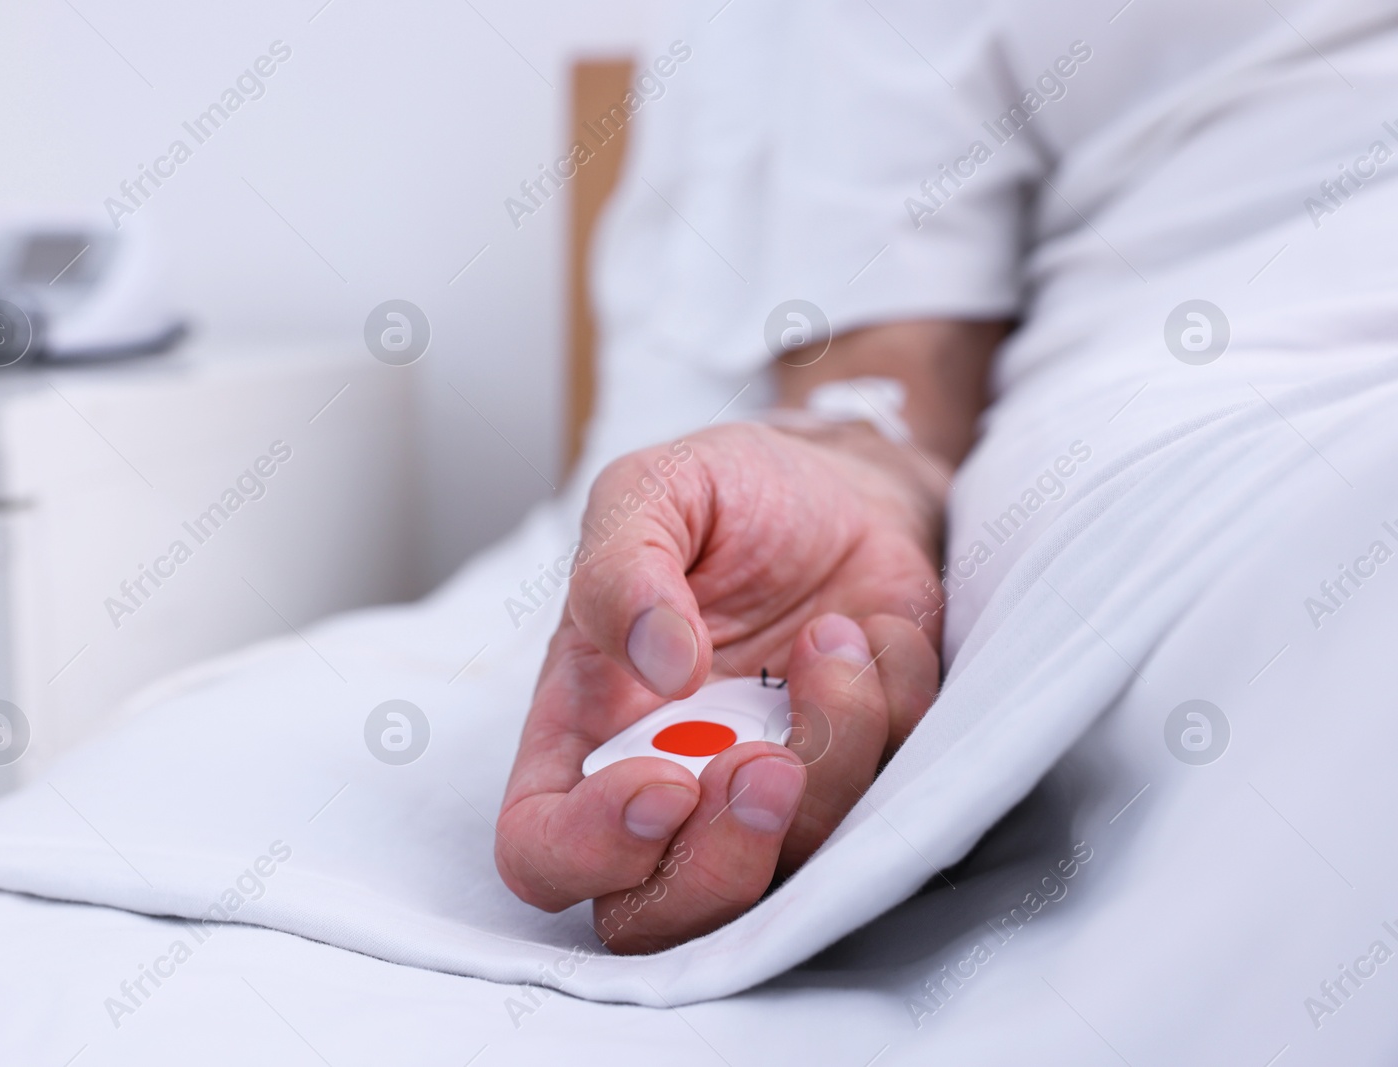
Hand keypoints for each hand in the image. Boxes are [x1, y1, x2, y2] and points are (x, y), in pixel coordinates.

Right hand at [494, 421, 946, 952]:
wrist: (849, 486)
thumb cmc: (730, 497)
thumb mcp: (651, 493)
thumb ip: (623, 568)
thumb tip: (659, 665)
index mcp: (586, 732)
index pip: (541, 853)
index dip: (590, 852)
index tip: (663, 783)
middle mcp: (669, 788)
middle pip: (659, 916)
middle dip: (723, 858)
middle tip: (765, 762)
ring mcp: (768, 802)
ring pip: (787, 877)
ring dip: (828, 757)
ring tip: (835, 637)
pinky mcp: (863, 788)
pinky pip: (888, 808)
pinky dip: (892, 711)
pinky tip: (874, 634)